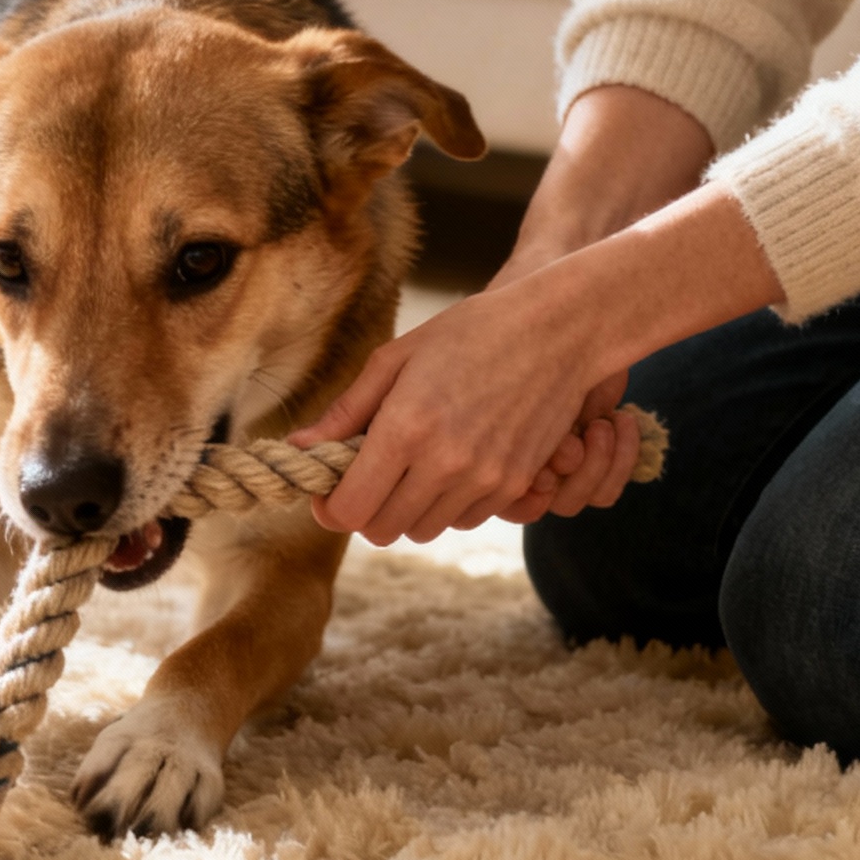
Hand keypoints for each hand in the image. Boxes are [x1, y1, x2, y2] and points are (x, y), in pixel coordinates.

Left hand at [293, 175, 782, 548]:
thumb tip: (298, 447)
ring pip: (424, 530)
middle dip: (367, 510)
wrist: (560, 330)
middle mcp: (444, 464)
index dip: (331, 507)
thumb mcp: (397, 358)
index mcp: (405, 429)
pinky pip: (465, 520)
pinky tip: (452, 467)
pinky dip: (450, 506)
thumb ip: (346, 411)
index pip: (350, 509)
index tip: (329, 491)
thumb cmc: (472, 332)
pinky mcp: (515, 485)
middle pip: (383, 530)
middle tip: (368, 478)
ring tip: (413, 466)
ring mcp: (484, 480)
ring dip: (408, 509)